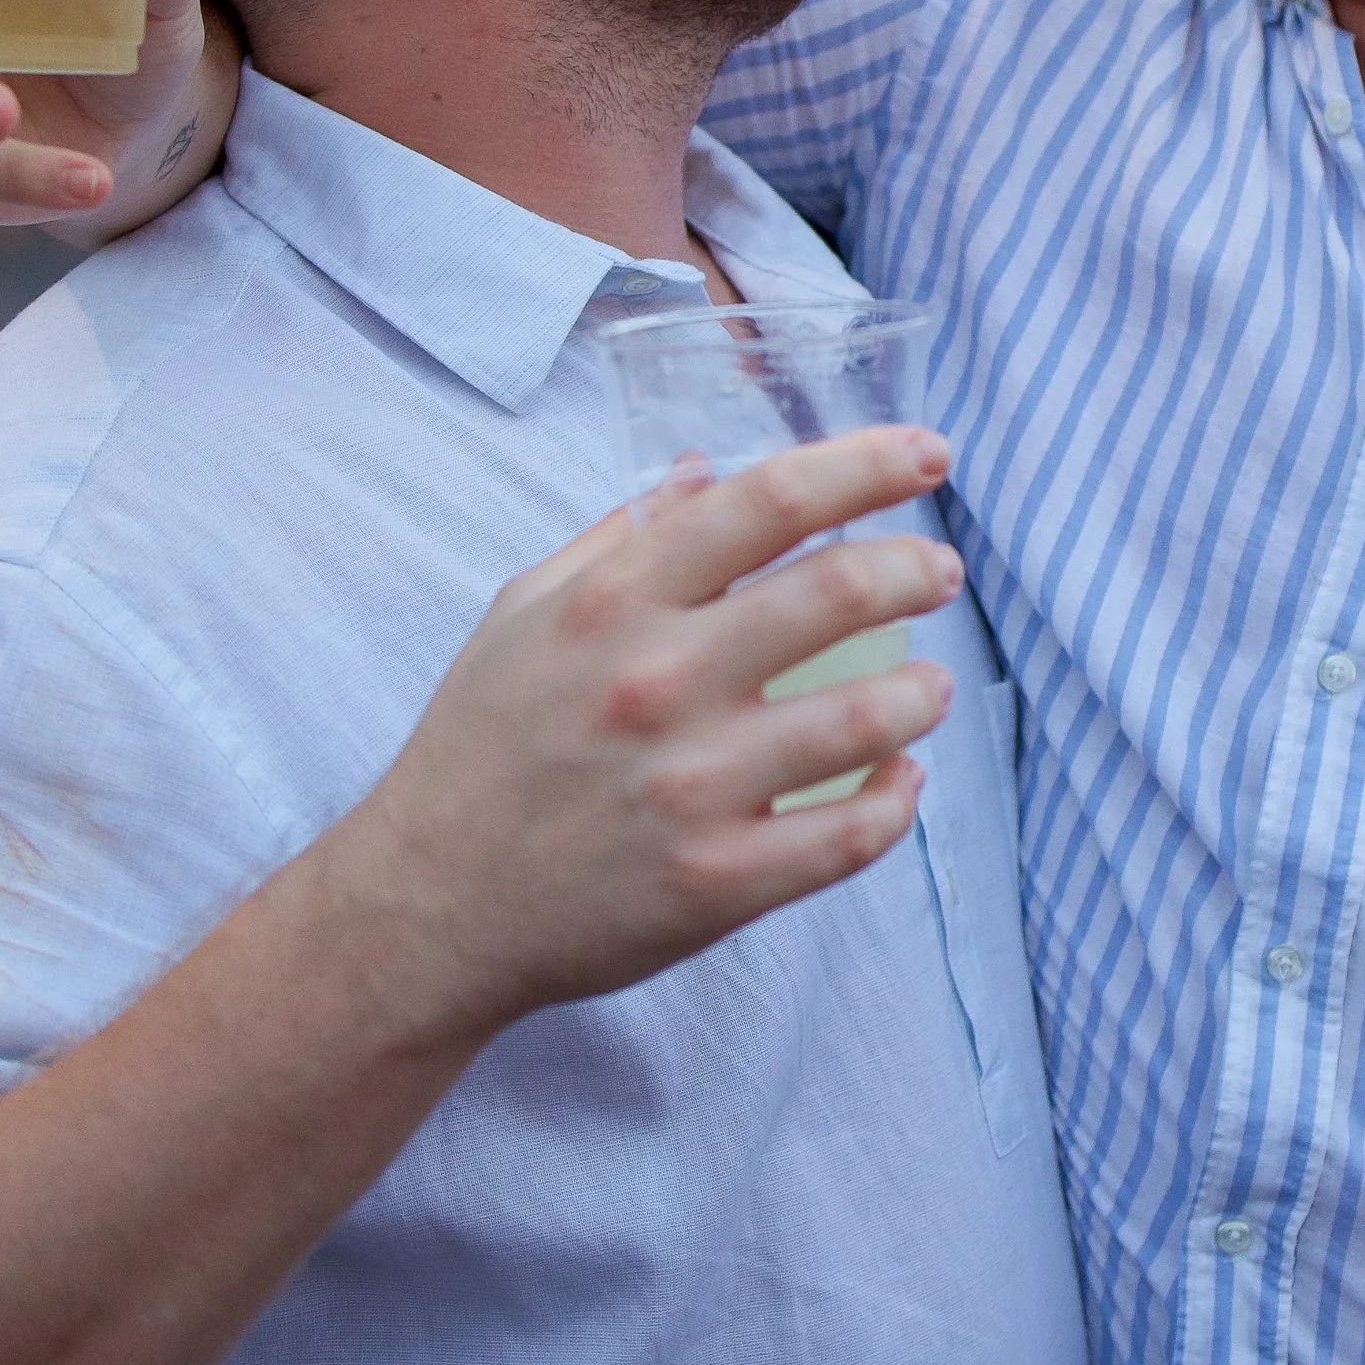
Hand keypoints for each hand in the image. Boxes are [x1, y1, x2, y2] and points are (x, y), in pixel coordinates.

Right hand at [341, 423, 965, 1034]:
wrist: (426, 909)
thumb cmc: (478, 751)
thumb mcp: (522, 616)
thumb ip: (618, 540)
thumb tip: (703, 470)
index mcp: (613, 603)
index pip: (766, 502)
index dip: (864, 466)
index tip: (927, 454)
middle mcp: (657, 683)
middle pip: (836, 592)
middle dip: (914, 568)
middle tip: (938, 571)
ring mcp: (691, 788)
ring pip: (866, 716)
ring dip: (924, 690)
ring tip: (930, 685)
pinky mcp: (717, 882)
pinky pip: (850, 835)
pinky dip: (898, 799)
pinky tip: (902, 777)